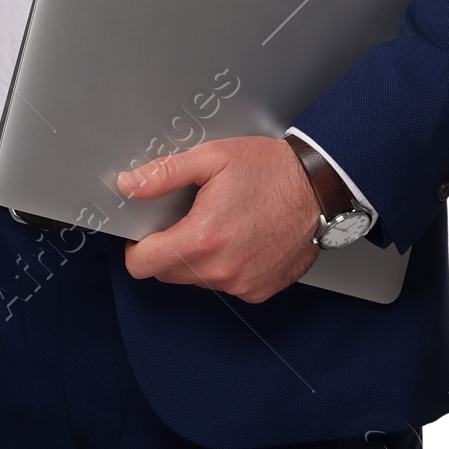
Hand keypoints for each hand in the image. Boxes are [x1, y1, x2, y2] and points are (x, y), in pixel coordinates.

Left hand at [117, 136, 321, 303]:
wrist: (319, 188)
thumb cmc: (271, 170)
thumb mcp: (211, 158)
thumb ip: (164, 174)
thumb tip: (129, 185)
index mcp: (203, 238)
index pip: (143, 265)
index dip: (136, 247)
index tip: (143, 232)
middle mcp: (221, 269)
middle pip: (167, 273)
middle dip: (167, 248)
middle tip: (186, 217)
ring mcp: (242, 284)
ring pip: (196, 279)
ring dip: (196, 257)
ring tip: (218, 222)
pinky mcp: (259, 290)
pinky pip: (225, 284)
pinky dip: (224, 265)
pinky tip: (239, 237)